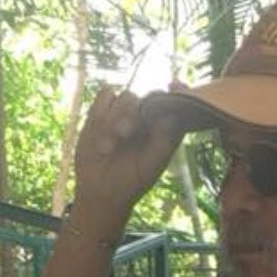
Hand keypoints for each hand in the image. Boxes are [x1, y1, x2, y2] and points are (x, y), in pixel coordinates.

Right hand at [72, 85, 188, 219]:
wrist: (99, 191)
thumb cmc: (130, 182)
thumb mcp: (151, 166)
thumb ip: (164, 142)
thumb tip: (174, 115)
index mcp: (163, 130)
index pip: (174, 104)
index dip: (177, 91)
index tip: (173, 85)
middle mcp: (146, 118)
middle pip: (148, 97)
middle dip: (135, 113)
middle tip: (124, 134)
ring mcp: (124, 113)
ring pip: (127, 95)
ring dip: (117, 117)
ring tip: (108, 145)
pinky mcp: (103, 112)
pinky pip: (106, 94)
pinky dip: (103, 109)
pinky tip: (98, 129)